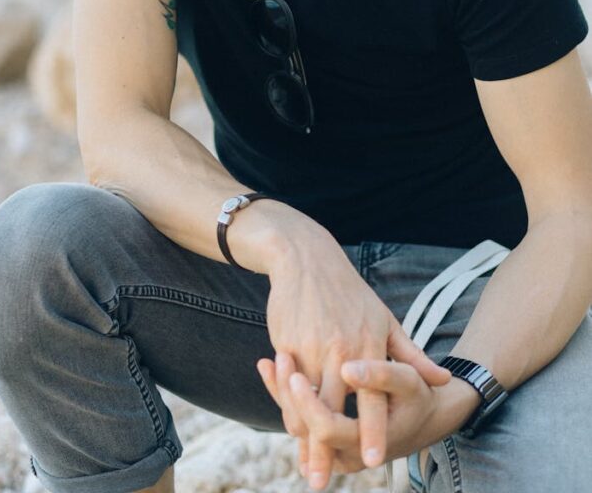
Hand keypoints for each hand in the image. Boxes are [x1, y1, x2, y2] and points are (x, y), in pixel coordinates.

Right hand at [262, 237, 450, 485]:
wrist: (306, 259)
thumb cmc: (350, 293)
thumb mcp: (384, 319)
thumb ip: (411, 355)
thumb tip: (443, 380)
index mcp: (369, 345)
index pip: (371, 396)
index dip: (372, 430)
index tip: (374, 460)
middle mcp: (340, 349)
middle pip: (332, 410)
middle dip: (326, 448)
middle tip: (322, 482)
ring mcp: (311, 347)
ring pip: (305, 403)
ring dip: (303, 437)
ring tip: (306, 467)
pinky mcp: (286, 344)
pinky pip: (287, 387)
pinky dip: (288, 409)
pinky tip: (292, 428)